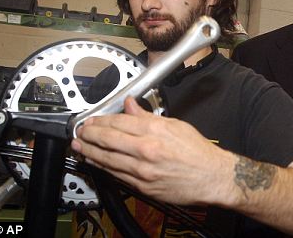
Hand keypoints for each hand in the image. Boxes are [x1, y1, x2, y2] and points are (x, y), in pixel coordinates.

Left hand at [70, 97, 236, 205]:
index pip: (119, 122)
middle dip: (89, 135)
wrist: (212, 177)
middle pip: (108, 140)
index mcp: (155, 131)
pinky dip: (102, 167)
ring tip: (79, 146)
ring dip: (89, 152)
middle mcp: (147, 150)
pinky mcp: (143, 186)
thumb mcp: (176, 125)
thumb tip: (130, 106)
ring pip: (107, 159)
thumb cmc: (198, 152)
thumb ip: (148, 116)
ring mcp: (143, 170)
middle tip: (80, 131)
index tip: (93, 120)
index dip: (101, 120)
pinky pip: (116, 175)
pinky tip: (95, 162)